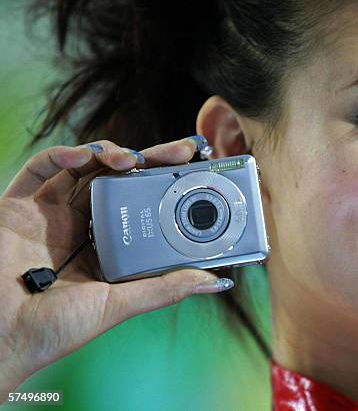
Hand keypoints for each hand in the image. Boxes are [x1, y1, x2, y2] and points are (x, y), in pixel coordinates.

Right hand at [0, 137, 231, 401]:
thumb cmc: (53, 330)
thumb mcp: (118, 305)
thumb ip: (164, 289)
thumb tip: (215, 279)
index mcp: (105, 247)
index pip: (141, 205)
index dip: (166, 186)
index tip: (196, 173)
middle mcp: (80, 226)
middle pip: (119, 181)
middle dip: (151, 160)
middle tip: (183, 150)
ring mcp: (49, 214)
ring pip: (85, 168)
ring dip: (111, 154)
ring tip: (133, 158)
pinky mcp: (17, 206)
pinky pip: (40, 169)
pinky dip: (63, 155)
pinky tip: (88, 156)